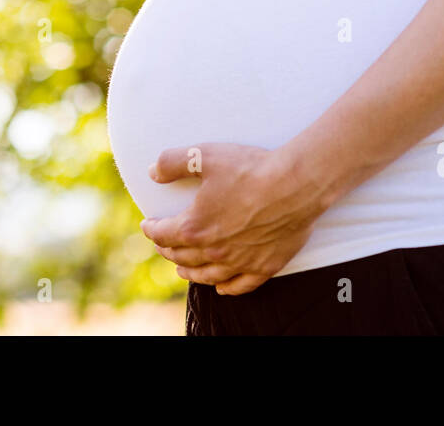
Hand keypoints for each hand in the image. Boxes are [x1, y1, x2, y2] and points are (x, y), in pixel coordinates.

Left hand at [140, 142, 331, 294]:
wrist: (295, 184)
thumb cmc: (250, 169)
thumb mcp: (204, 155)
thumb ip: (172, 162)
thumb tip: (152, 172)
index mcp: (194, 226)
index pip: (163, 234)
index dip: (151, 230)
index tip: (148, 225)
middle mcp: (213, 250)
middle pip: (182, 256)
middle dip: (167, 250)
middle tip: (163, 244)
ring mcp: (239, 262)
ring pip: (206, 275)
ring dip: (190, 272)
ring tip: (182, 269)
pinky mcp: (264, 267)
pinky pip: (239, 286)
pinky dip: (225, 288)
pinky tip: (220, 287)